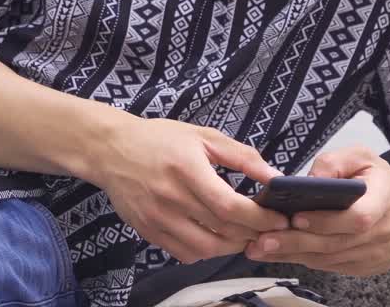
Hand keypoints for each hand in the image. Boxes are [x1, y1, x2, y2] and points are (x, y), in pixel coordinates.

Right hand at [91, 118, 289, 263]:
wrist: (111, 149)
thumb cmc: (160, 139)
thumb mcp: (204, 136)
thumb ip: (242, 156)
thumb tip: (274, 176)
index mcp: (187, 169)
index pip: (229, 205)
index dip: (259, 217)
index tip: (279, 218)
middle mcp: (171, 197)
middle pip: (222, 230)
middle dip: (253, 233)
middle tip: (269, 228)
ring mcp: (157, 218)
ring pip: (205, 248)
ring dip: (232, 247)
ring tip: (245, 235)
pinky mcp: (147, 231)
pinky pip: (183, 253)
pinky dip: (205, 252)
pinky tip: (215, 238)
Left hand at [245, 146, 389, 275]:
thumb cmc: (382, 181)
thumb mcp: (363, 157)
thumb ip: (335, 162)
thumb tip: (309, 179)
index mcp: (384, 200)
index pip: (357, 217)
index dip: (326, 220)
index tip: (296, 216)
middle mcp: (382, 232)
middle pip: (336, 243)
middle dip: (296, 242)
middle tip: (263, 240)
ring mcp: (375, 254)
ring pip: (330, 259)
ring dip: (294, 255)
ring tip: (261, 249)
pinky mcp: (366, 267)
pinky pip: (332, 267)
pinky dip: (305, 261)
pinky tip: (281, 254)